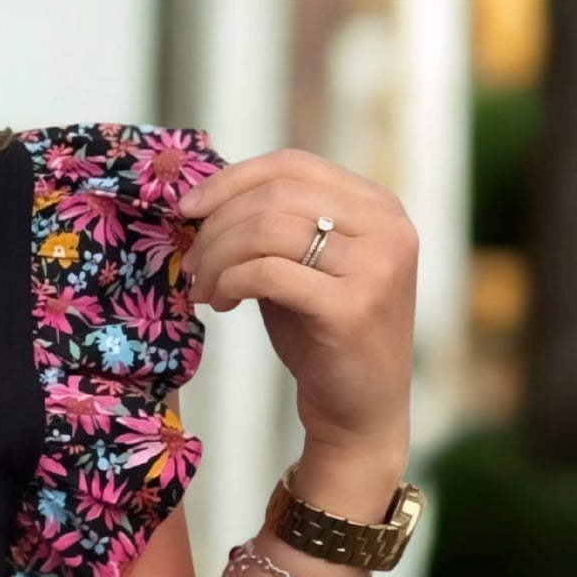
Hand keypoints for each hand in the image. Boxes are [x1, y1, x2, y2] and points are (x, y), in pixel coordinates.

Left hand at [178, 150, 416, 464]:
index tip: (188, 209)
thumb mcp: (303, 266)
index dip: (231, 180)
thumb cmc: (322, 336)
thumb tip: (204, 197)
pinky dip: (230, 282)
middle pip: (276, 194)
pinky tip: (222, 303)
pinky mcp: (352, 307)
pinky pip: (267, 273)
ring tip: (204, 288)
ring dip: (218, 257)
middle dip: (217, 225)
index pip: (292, 164)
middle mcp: (388, 228)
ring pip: (268, 229)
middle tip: (192, 263)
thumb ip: (274, 226)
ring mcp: (377, 266)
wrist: (359, 411)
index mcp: (379, 206)